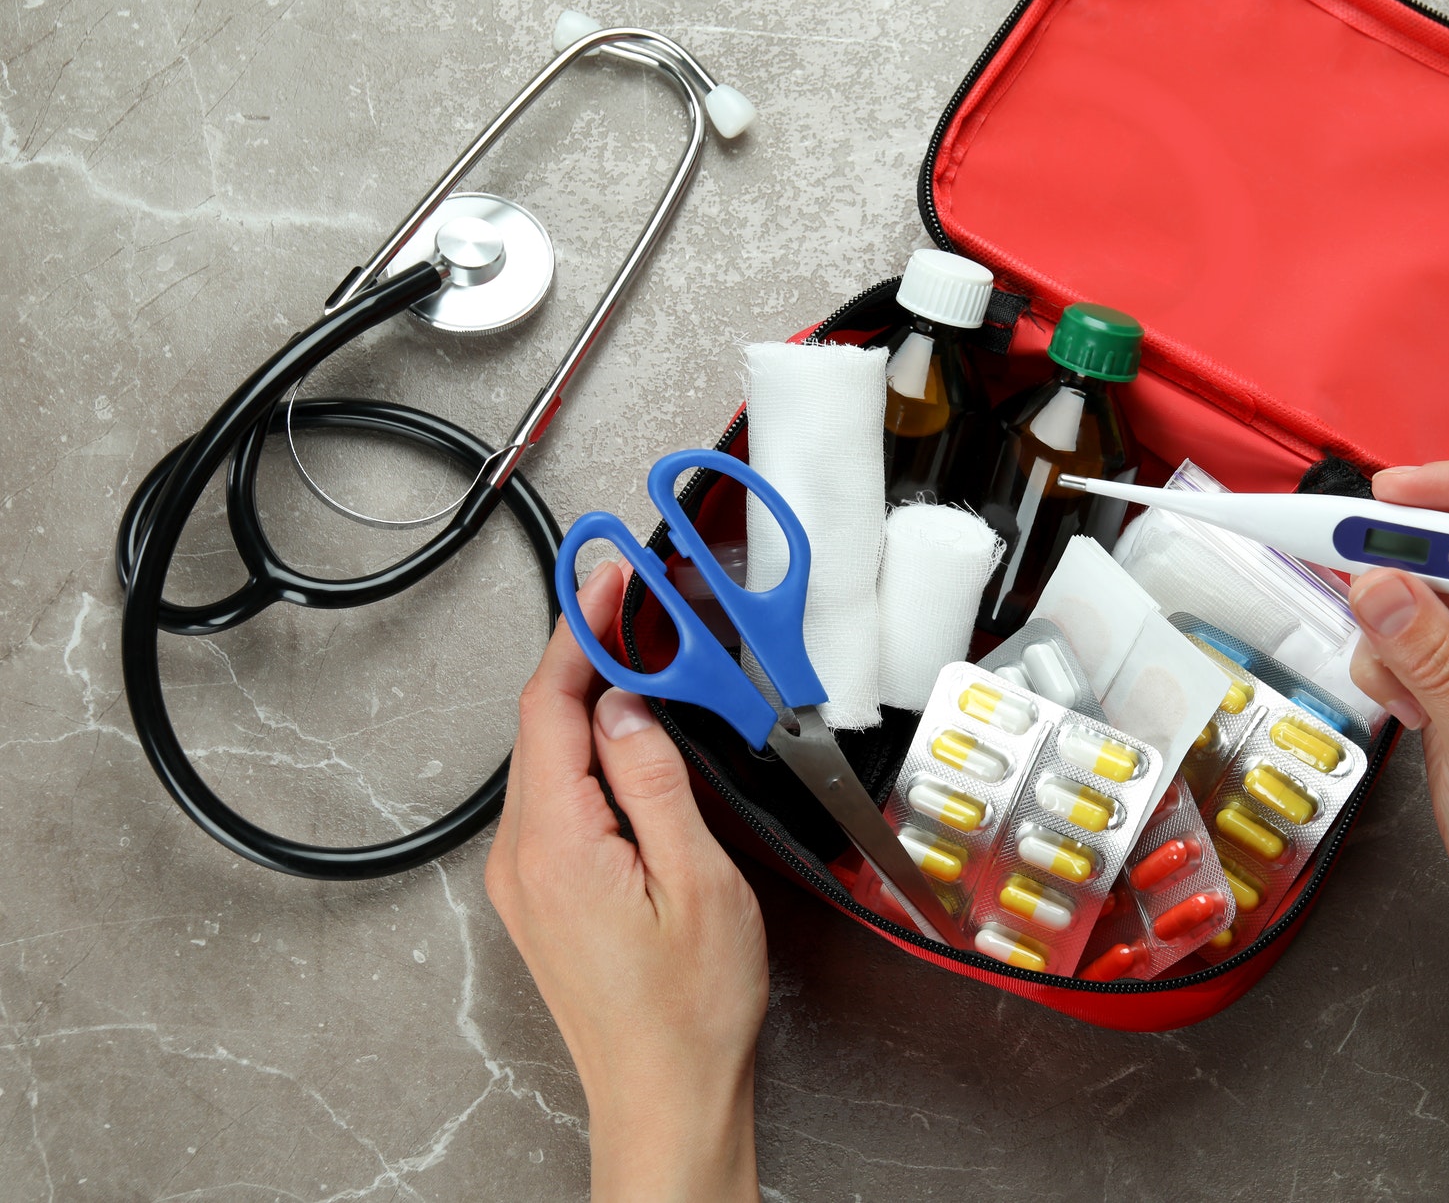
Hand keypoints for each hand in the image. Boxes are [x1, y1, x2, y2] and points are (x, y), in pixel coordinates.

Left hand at [486, 559, 766, 1201]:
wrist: (664, 1095)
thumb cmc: (689, 1012)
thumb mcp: (697, 882)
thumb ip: (656, 783)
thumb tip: (630, 707)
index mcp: (556, 846)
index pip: (551, 707)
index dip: (579, 632)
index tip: (607, 580)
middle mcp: (522, 858)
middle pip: (541, 725)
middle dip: (586, 654)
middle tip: (632, 600)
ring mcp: (525, 879)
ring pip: (548, 758)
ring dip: (590, 700)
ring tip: (639, 655)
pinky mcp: (542, 894)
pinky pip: (555, 795)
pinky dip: (588, 748)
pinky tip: (624, 734)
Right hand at [1344, 462, 1448, 950]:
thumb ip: (1433, 659)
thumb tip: (1376, 581)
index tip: (1387, 497)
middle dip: (1411, 565)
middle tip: (1344, 559)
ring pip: (1436, 594)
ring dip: (1396, 627)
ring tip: (1400, 690)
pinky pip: (1418, 639)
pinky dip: (1394, 665)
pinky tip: (1408, 714)